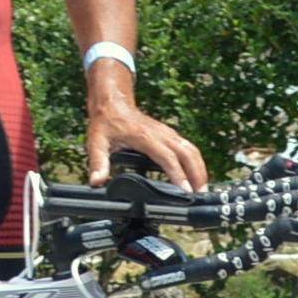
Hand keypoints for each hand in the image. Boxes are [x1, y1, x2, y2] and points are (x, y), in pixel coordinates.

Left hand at [84, 84, 208, 188]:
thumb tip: (96, 182)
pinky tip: (196, 174)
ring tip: (202, 188)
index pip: (168, 157)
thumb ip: (97, 163)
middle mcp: (161, 134)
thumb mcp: (96, 143)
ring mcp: (168, 133)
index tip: (185, 190)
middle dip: (196, 174)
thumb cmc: (106, 123)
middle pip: (188, 154)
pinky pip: (188, 148)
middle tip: (200, 194)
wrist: (113, 103)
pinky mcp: (170, 135)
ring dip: (199, 168)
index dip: (178, 174)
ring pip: (191, 150)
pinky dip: (196, 162)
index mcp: (146, 137)